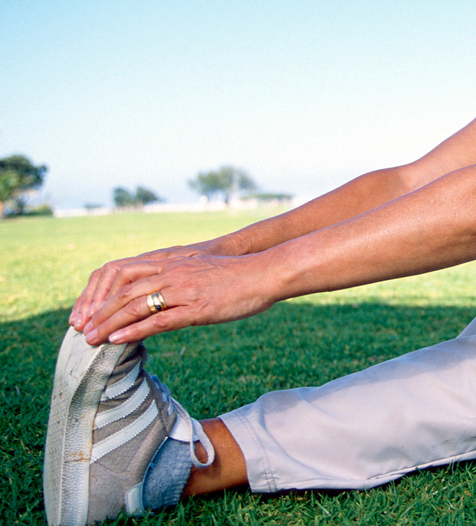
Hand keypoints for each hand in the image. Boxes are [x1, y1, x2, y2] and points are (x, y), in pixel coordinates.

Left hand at [76, 252, 277, 345]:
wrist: (267, 272)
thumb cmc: (240, 275)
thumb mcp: (203, 271)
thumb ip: (182, 280)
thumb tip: (168, 297)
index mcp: (172, 263)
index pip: (124, 274)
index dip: (103, 293)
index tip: (90, 311)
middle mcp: (173, 273)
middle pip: (123, 290)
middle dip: (98, 311)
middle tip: (81, 330)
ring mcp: (184, 290)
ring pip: (135, 305)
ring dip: (108, 323)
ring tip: (91, 340)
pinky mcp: (197, 308)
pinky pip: (159, 320)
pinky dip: (134, 330)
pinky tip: (118, 340)